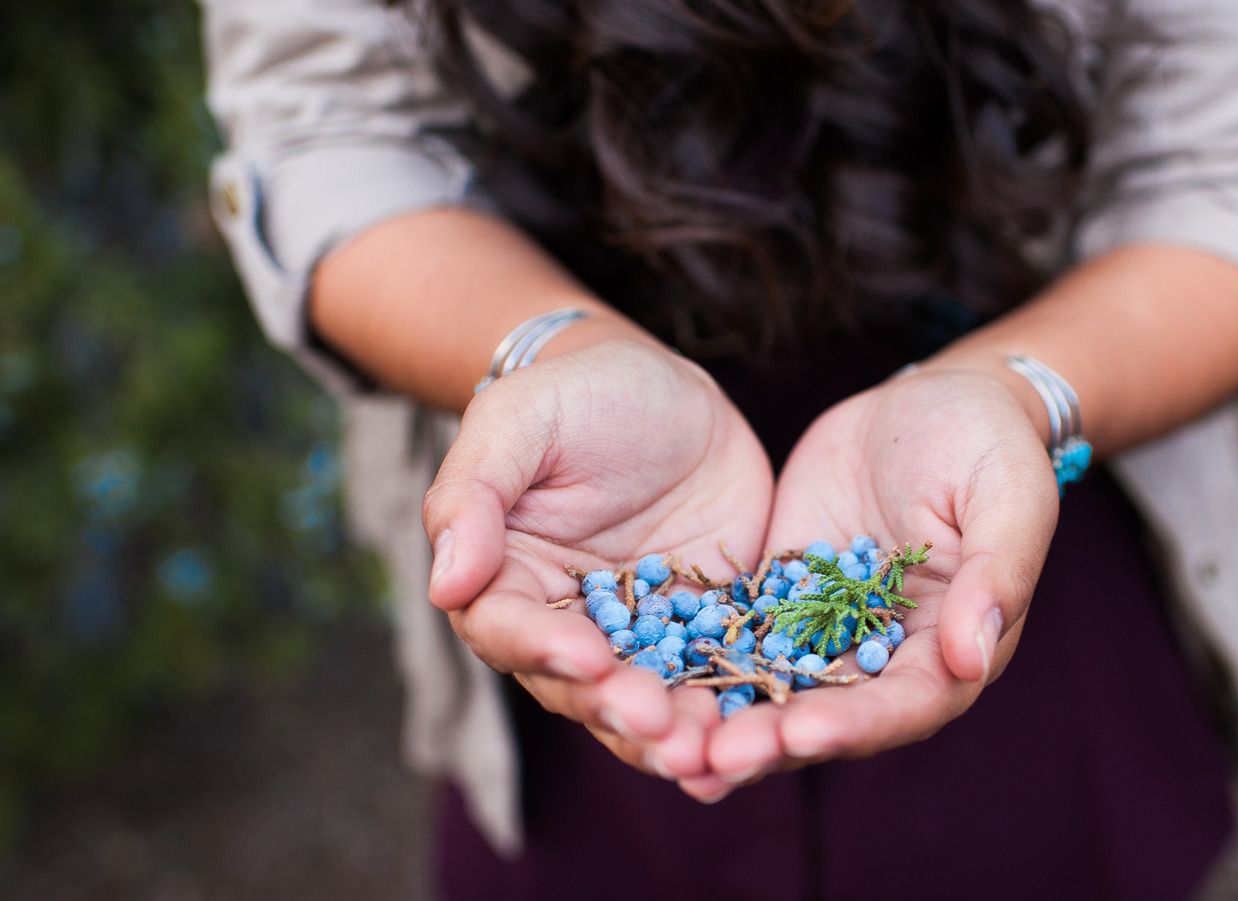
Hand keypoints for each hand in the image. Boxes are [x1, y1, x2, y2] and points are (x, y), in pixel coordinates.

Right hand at [422, 339, 772, 784]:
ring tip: (707, 752)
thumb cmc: (577, 392)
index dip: (544, 648)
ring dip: (673, 732)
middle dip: (618, 709)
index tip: (586, 658)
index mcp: (507, 581)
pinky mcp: (703, 629)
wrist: (670, 388)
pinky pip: (714, 677)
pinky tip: (755, 734)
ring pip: (647, 697)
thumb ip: (474, 493)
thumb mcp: (519, 419)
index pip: (510, 629)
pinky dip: (731, 710)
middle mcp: (568, 622)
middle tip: (659, 725)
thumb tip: (445, 582)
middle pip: (580, 685)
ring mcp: (639, 634)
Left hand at [701, 366, 1060, 786]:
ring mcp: (825, 630)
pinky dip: (696, 665)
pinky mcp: (780, 596)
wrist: (935, 400)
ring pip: (773, 690)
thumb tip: (973, 658)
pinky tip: (645, 684)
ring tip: (670, 753)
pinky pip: (734, 636)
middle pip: (829, 715)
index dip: (855, 724)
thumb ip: (997, 573)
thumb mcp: (1008, 494)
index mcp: (951, 649)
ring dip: (726, 722)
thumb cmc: (988, 443)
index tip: (802, 733)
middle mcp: (885, 657)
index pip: (905, 704)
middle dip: (773, 741)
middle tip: (715, 760)